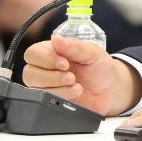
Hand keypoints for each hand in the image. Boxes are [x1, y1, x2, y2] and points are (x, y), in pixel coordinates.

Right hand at [22, 35, 140, 115]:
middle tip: (71, 76)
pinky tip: (75, 92)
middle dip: (51, 76)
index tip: (65, 63)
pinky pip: (45, 101)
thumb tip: (56, 39)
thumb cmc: (101, 67)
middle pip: (29, 72)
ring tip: (76, 84)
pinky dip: (62, 97)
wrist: (112, 89)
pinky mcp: (52, 100)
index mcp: (52, 51)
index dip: (45, 59)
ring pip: (35, 88)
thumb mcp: (92, 52)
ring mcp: (48, 86)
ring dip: (57, 87)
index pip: (33, 54)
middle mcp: (46, 68)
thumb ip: (74, 46)